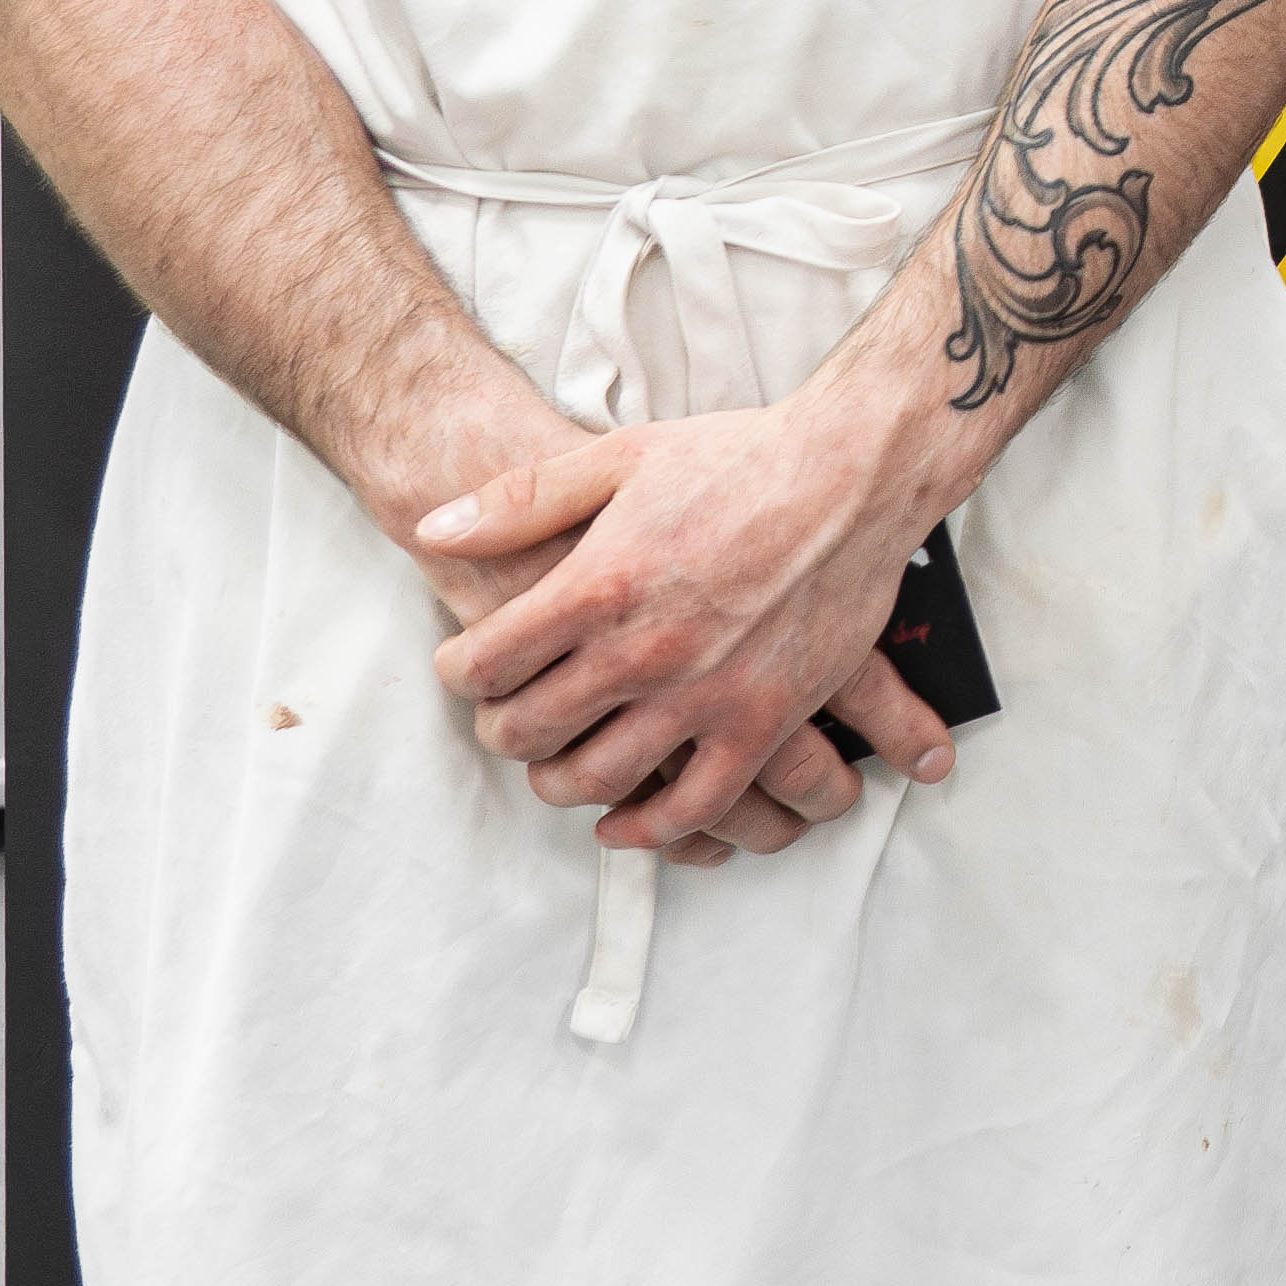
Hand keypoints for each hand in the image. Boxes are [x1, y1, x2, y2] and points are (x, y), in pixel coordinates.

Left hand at [346, 397, 826, 870]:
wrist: (853, 473)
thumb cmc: (739, 458)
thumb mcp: (619, 456)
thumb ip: (520, 499)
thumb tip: (433, 527)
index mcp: (601, 583)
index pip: (487, 662)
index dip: (459, 671)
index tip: (466, 667)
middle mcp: (645, 650)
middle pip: (530, 730)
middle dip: (501, 730)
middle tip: (504, 717)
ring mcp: (706, 695)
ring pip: (598, 779)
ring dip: (559, 782)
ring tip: (555, 765)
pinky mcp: (763, 722)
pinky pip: (694, 808)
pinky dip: (648, 829)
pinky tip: (625, 821)